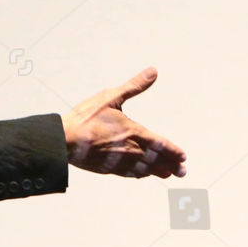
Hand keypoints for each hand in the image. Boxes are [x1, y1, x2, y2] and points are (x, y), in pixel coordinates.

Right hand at [60, 67, 186, 178]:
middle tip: (182, 172)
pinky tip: (142, 174)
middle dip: (171, 165)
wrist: (64, 140)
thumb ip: (134, 86)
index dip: (173, 151)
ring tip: (166, 174)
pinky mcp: (107, 168)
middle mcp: (130, 150)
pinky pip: (128, 173)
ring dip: (157, 171)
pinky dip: (139, 174)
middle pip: (156, 160)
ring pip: (144, 169)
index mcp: (133, 132)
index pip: (160, 144)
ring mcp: (119, 162)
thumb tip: (153, 71)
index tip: (183, 157)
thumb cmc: (86, 117)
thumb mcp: (111, 97)